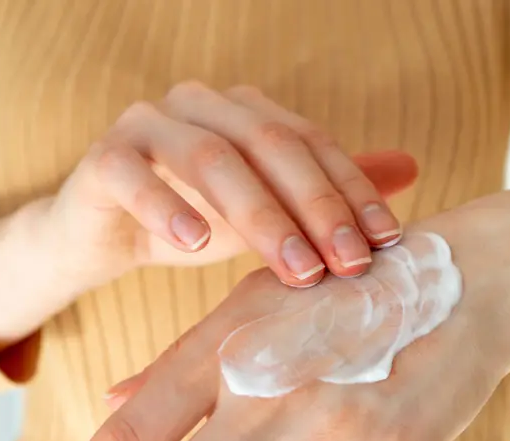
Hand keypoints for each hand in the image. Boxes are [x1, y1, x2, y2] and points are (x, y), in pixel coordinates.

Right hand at [43, 82, 416, 288]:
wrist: (99, 238)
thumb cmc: (188, 221)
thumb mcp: (264, 214)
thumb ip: (324, 193)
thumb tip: (410, 169)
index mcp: (246, 112)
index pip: (311, 143)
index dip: (351, 190)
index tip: (385, 243)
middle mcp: (201, 104)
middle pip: (269, 144)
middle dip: (315, 206)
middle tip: (345, 264)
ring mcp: (147, 124)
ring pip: (211, 157)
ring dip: (258, 214)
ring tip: (292, 267)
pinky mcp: (101, 158)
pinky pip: (133, 175)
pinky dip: (166, 206)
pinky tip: (195, 242)